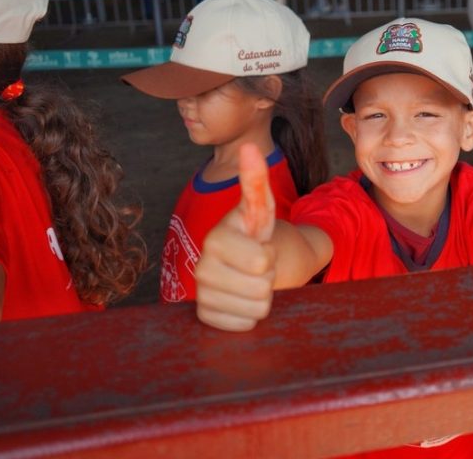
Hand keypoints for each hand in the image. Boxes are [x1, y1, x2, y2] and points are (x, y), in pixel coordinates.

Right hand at [196, 144, 276, 331]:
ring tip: (252, 281)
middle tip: (258, 267)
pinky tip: (242, 299)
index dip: (271, 257)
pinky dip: (249, 316)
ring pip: (255, 310)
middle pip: (262, 289)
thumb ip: (256, 180)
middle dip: (268, 278)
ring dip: (262, 298)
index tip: (260, 247)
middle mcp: (202, 267)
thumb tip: (249, 146)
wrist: (249, 263)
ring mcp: (201, 294)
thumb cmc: (257, 235)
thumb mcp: (261, 209)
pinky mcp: (205, 317)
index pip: (263, 262)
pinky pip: (243, 326)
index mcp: (216, 239)